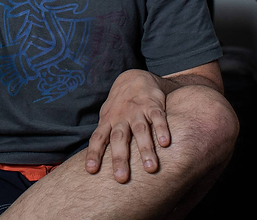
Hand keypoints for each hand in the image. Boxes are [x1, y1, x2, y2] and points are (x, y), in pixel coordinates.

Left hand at [85, 69, 171, 183]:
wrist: (135, 77)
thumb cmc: (119, 105)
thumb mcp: (107, 117)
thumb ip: (103, 136)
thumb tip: (93, 163)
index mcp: (108, 121)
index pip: (98, 138)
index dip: (94, 153)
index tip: (91, 170)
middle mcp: (121, 117)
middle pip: (119, 138)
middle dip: (120, 158)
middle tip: (121, 179)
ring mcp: (137, 110)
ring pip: (140, 130)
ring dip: (145, 149)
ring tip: (150, 169)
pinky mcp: (153, 105)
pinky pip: (158, 118)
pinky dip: (161, 129)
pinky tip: (165, 143)